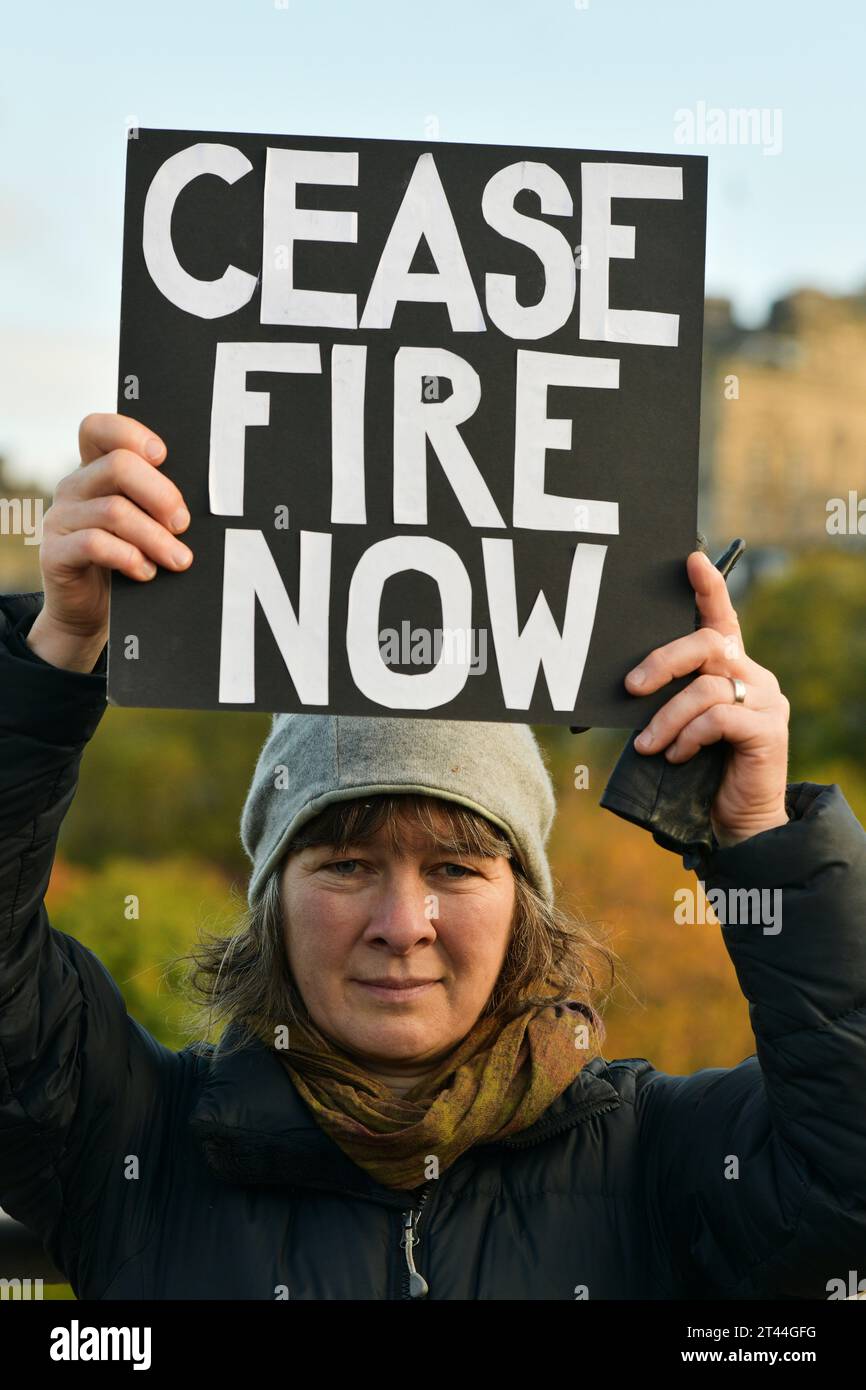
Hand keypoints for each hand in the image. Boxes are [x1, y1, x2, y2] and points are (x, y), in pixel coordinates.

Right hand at [30, 413, 192, 664]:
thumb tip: (199, 505)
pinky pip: (95, 544)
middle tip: (183, 523)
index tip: (163, 455)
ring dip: (155, 537)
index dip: (130, 433)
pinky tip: (146, 571)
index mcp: (94, 470)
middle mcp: (73, 487)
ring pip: (114, 511)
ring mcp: (60, 518)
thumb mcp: (143, 525)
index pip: (98, 429)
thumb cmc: (127, 561)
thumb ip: (156, 504)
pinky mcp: (55, 552)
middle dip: (160, 493)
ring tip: (179, 559)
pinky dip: (129, 557)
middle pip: (118, 466)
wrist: (91, 611)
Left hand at [624, 550, 789, 846]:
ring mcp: (766, 702)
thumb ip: (665, 699)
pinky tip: (677, 755)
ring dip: (666, 717)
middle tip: (630, 686)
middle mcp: (754, 676)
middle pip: (707, 644)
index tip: (690, 558)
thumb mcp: (678, 726)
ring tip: (648, 745)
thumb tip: (624, 685)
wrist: (739, 821)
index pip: (721, 617)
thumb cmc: (700, 771)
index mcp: (731, 668)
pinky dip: (689, 736)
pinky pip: (718, 718)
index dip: (708, 587)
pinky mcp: (768, 731)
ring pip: (705, 687)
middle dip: (662, 661)